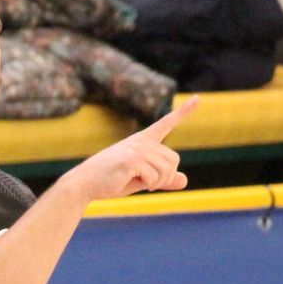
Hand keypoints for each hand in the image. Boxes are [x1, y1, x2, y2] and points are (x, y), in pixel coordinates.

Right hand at [66, 96, 195, 201]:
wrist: (85, 183)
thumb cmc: (112, 181)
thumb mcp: (142, 179)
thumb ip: (163, 179)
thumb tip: (185, 180)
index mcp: (144, 140)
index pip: (167, 123)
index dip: (184, 111)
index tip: (198, 98)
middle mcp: (142, 140)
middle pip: (174, 160)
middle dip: (164, 177)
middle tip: (146, 183)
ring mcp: (136, 148)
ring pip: (166, 171)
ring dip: (155, 183)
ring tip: (136, 181)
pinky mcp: (131, 159)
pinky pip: (154, 177)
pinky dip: (146, 185)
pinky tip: (128, 180)